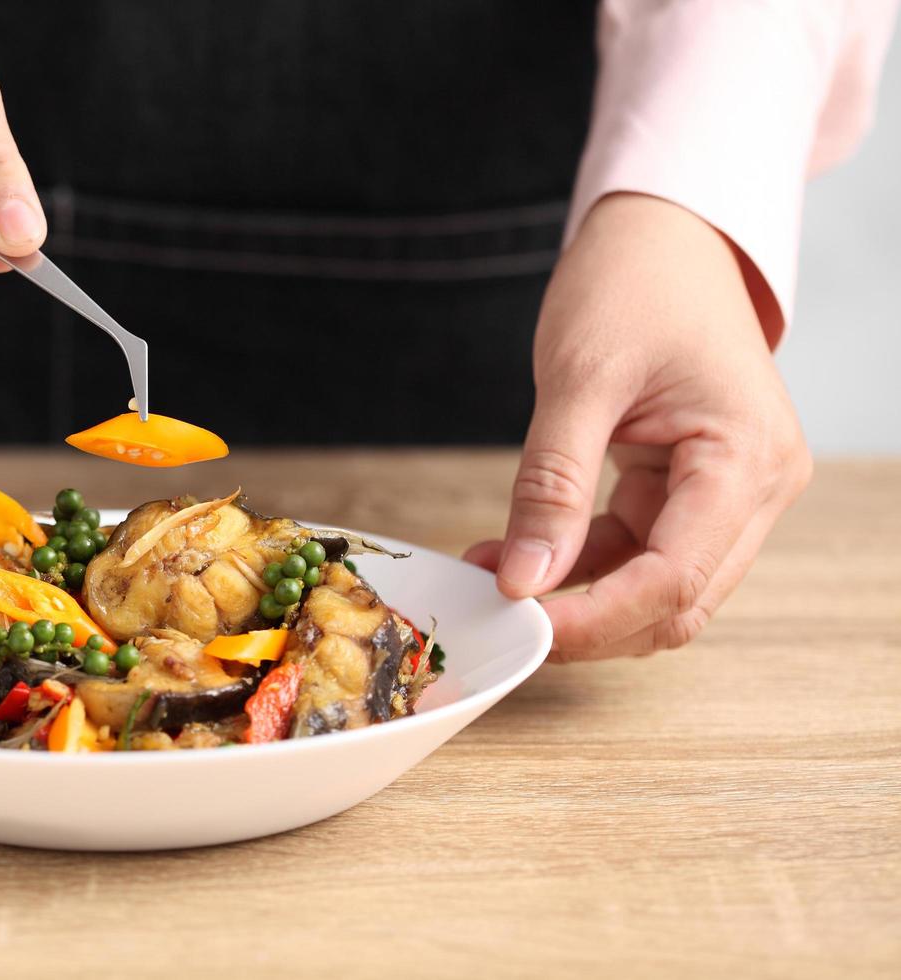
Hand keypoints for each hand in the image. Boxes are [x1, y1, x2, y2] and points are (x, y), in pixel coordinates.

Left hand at [464, 193, 811, 660]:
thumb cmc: (636, 281)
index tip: (521, 627)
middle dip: (588, 621)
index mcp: (748, 458)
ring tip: (493, 573)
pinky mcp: (691, 487)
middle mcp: (755, 487)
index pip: (675, 580)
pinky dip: (578, 561)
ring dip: (577, 594)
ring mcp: (728, 491)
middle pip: (675, 602)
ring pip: (655, 587)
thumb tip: (525, 579)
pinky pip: (636, 551)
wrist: (663, 232)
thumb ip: (553, 484)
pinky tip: (514, 552)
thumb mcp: (581, 379)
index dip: (596, 619)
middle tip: (500, 615)